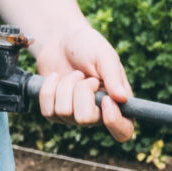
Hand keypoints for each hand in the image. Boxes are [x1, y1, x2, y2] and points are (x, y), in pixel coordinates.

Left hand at [32, 25, 135, 141]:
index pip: (124, 131)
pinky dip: (49, 89)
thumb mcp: (104, 55)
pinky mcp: (55, 112)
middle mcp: (98, 114)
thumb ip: (113, 76)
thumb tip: (122, 98)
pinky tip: (56, 78)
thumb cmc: (88, 45)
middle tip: (85, 76)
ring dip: (65, 86)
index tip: (105, 100)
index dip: (115, 123)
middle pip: (84, 119)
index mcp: (118, 103)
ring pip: (63, 113)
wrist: (60, 39)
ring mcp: (74, 115)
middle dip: (80, 90)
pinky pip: (47, 111)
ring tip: (73, 74)